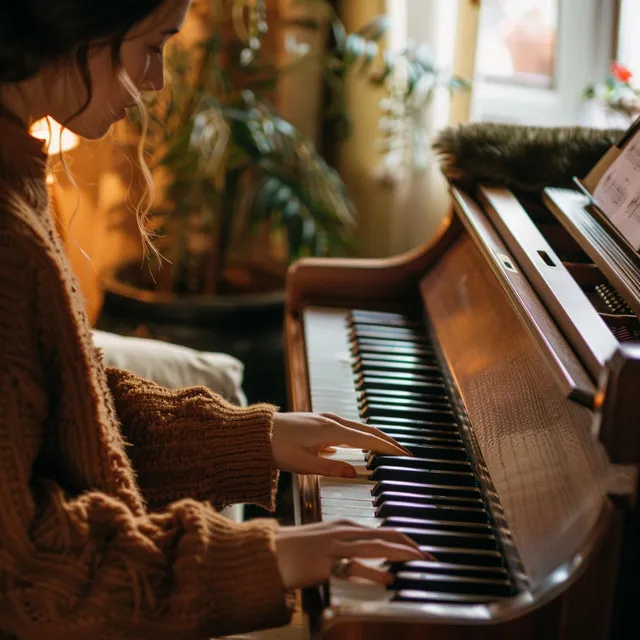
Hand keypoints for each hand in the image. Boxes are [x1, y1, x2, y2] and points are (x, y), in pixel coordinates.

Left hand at [271, 411, 410, 477]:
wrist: (254, 434)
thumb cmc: (275, 448)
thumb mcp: (303, 464)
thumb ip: (331, 469)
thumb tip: (356, 473)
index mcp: (331, 430)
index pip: (368, 440)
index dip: (388, 448)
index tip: (405, 455)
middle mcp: (331, 421)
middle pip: (367, 430)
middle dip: (387, 441)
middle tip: (404, 453)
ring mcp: (324, 420)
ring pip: (357, 428)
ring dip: (374, 438)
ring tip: (388, 450)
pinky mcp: (318, 423)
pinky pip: (346, 429)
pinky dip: (360, 437)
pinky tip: (359, 446)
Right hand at [275, 520, 430, 588]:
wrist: (269, 552)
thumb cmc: (296, 549)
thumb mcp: (326, 542)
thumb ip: (347, 548)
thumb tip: (368, 561)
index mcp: (344, 525)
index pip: (382, 529)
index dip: (404, 538)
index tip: (419, 549)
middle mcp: (343, 531)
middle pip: (384, 535)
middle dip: (409, 545)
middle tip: (428, 556)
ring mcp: (335, 545)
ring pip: (375, 546)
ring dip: (399, 553)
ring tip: (417, 560)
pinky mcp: (325, 562)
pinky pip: (354, 566)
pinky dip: (373, 572)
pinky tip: (387, 578)